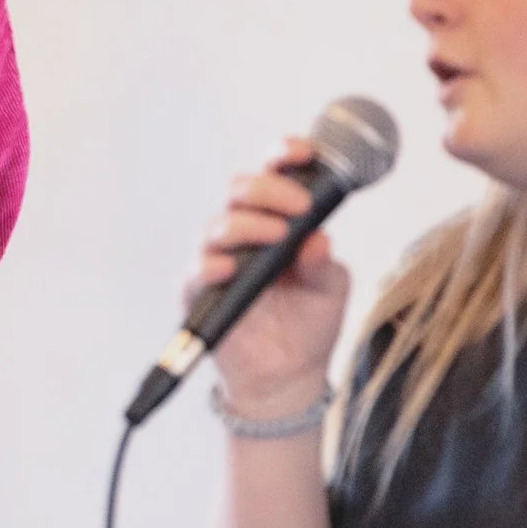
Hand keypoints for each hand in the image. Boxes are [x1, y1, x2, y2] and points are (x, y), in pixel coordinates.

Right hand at [189, 138, 352, 414]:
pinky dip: (210, 265)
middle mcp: (244, 233)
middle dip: (269, 190)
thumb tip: (316, 239)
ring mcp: (220, 260)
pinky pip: (196, 271)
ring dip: (248, 225)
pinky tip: (230, 267)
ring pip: (218, 225)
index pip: (273, 174)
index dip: (284, 155)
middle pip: (240, 190)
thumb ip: (323, 262)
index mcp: (277, 219)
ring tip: (278, 236)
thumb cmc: (308, 322)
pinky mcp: (201, 293)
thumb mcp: (330, 288)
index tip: (304, 153)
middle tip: (299, 206)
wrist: (290, 374)